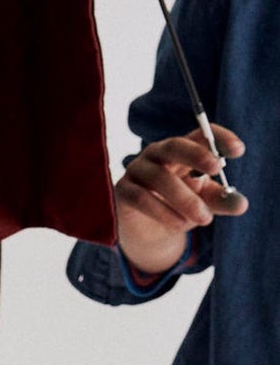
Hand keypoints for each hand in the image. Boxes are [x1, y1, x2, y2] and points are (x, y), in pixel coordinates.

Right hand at [115, 125, 246, 275]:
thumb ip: (221, 200)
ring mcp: (137, 170)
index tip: (238, 150)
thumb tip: (240, 203)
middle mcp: (158, 154)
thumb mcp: (204, 202)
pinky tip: (180, 225)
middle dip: (196, 155)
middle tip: (215, 169)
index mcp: (182, 150)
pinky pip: (141, 198)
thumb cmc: (179, 206)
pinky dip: (162, 211)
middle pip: (175, 146)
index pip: (200, 135)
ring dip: (185, 198)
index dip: (219, 138)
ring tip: (204, 219)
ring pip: (159, 177)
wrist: (147, 230)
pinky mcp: (123, 191)